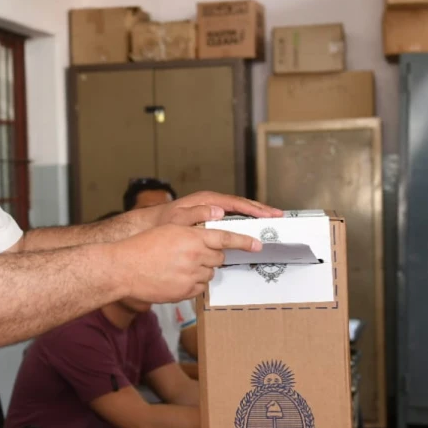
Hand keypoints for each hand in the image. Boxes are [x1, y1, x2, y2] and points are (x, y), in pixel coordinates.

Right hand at [115, 224, 261, 302]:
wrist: (123, 268)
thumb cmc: (142, 247)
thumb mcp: (169, 229)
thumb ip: (194, 227)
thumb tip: (213, 227)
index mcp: (192, 237)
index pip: (225, 238)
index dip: (243, 241)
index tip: (257, 244)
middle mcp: (195, 256)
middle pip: (218, 258)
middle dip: (211, 256)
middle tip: (192, 254)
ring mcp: (191, 275)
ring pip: (209, 273)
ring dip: (201, 270)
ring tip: (178, 266)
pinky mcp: (185, 291)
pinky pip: (200, 288)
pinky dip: (193, 283)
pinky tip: (175, 277)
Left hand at [146, 191, 281, 229]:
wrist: (150, 226)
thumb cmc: (162, 223)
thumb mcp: (178, 219)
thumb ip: (197, 214)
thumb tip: (219, 211)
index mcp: (207, 201)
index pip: (236, 203)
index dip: (254, 209)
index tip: (269, 214)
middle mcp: (211, 203)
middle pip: (241, 204)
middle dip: (261, 210)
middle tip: (278, 216)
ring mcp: (211, 209)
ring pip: (238, 210)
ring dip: (254, 214)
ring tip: (270, 219)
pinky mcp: (209, 217)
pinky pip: (231, 217)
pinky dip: (244, 220)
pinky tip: (251, 227)